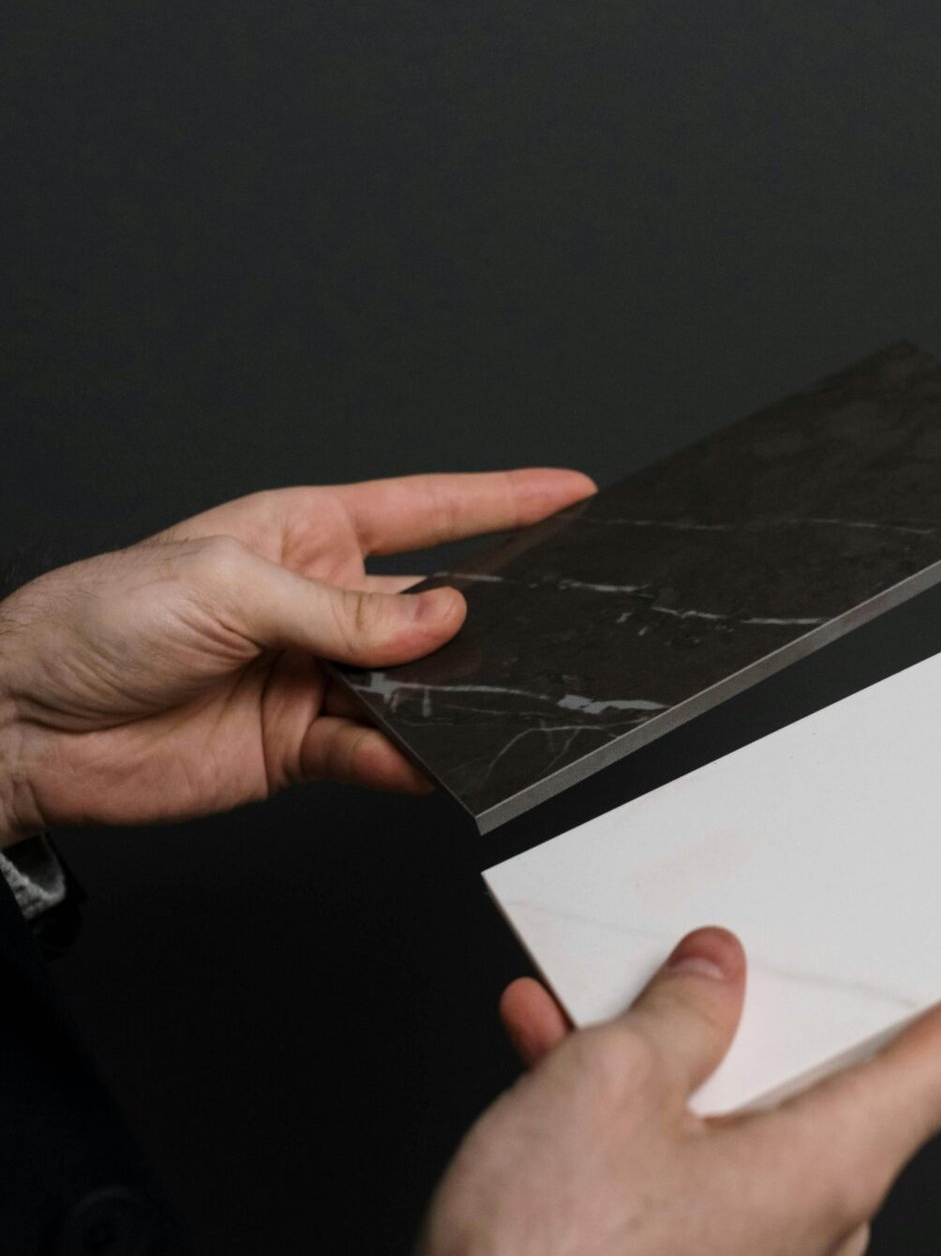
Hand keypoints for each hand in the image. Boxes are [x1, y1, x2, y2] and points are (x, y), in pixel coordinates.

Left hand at [0, 467, 594, 840]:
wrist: (26, 723)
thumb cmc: (98, 622)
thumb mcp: (226, 586)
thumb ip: (341, 612)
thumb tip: (440, 620)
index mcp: (303, 533)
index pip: (426, 509)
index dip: (501, 500)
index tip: (570, 494)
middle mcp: (319, 604)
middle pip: (433, 608)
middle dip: (492, 616)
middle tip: (551, 624)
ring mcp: (315, 677)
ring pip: (416, 688)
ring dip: (450, 700)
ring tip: (485, 702)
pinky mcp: (301, 747)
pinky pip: (377, 752)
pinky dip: (406, 760)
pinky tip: (423, 761)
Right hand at [208, 911, 940, 1255]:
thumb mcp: (605, 1086)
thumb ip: (679, 1011)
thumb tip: (714, 975)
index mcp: (831, 1166)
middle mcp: (817, 1223)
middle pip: (847, 1073)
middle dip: (800, 995)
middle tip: (768, 941)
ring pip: (747, 1114)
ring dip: (679, 1051)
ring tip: (592, 1003)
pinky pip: (691, 1166)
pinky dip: (634, 1112)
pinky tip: (557, 1063)